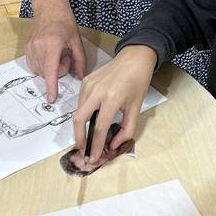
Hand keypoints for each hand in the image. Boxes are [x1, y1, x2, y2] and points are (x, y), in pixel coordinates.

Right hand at [25, 7, 86, 102]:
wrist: (49, 7)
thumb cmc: (64, 21)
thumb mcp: (76, 40)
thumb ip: (80, 60)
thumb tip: (81, 76)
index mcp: (52, 44)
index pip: (51, 70)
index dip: (51, 86)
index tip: (51, 98)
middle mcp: (38, 47)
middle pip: (47, 73)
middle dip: (58, 71)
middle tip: (65, 57)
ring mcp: (30, 48)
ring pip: (40, 71)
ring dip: (50, 68)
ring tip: (57, 54)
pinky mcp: (26, 48)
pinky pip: (34, 65)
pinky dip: (43, 65)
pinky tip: (49, 54)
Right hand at [73, 45, 156, 162]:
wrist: (134, 58)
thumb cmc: (138, 81)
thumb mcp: (136, 107)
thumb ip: (126, 129)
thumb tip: (113, 144)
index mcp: (112, 98)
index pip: (100, 128)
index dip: (95, 146)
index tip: (93, 157)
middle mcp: (97, 91)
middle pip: (79, 120)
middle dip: (79, 138)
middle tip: (83, 149)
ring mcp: (88, 84)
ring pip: (78, 111)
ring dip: (81, 126)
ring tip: (88, 135)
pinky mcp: (85, 80)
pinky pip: (80, 101)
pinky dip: (83, 113)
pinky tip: (91, 117)